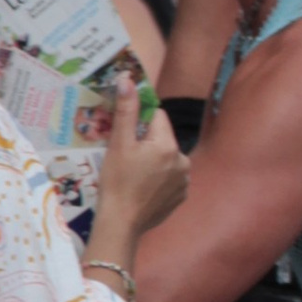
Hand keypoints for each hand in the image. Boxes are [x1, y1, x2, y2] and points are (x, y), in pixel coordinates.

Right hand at [93, 85, 188, 243]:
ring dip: (153, 161)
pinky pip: (170, 178)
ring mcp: (185, 181)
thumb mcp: (118, 144)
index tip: (126, 136)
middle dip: (146, 143)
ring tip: (133, 175)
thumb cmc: (117, 182)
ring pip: (166, 158)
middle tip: (126, 158)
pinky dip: (158, 179)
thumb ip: (126, 110)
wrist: (122, 223)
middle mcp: (183, 161)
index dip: (139, 123)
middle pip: (162, 139)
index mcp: (169, 145)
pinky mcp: (181, 196)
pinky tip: (142, 188)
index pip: (157, 117)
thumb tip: (128, 78)